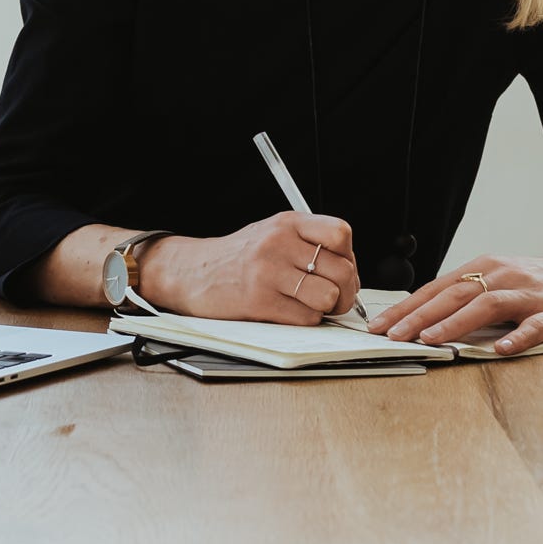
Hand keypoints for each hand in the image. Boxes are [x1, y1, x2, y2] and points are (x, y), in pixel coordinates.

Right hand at [145, 212, 358, 324]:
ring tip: (310, 305)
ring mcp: (268, 272)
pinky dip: (304, 320)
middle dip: (345, 291)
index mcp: (287, 223)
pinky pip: (306, 318)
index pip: (340, 233)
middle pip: (342, 270)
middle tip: (333, 297)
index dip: (348, 256)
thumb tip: (349, 272)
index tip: (339, 268)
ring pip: (328, 297)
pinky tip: (289, 311)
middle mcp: (279, 242)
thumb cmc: (238, 257)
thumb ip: (308, 243)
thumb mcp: (272, 234)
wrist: (192, 271)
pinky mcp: (259, 301)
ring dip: (326, 308)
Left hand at [366, 246, 542, 355]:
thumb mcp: (494, 282)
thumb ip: (464, 297)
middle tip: (394, 335)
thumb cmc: (532, 283)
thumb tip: (420, 318)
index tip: (379, 325)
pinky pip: (534, 326)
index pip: (435, 289)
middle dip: (420, 316)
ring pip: (487, 306)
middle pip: (453, 295)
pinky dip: (516, 337)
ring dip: (456, 323)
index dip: (406, 307)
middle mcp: (501, 277)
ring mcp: (528, 294)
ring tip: (431, 339)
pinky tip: (499, 350)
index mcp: (481, 269)